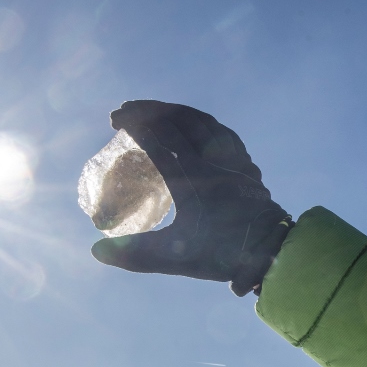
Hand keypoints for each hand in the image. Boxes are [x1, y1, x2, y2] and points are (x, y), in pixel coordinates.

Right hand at [90, 100, 290, 296]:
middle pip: (177, 122)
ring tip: (157, 109)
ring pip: (202, 122)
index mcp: (190, 178)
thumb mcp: (173, 257)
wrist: (270, 253)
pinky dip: (204, 122)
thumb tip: (96, 251)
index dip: (135, 124)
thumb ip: (134, 254)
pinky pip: (223, 132)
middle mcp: (211, 161)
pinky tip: (197, 123)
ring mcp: (232, 160)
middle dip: (149, 110)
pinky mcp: (246, 165)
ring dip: (176, 111)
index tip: (116, 120)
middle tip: (127, 110)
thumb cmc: (220, 254)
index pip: (157, 138)